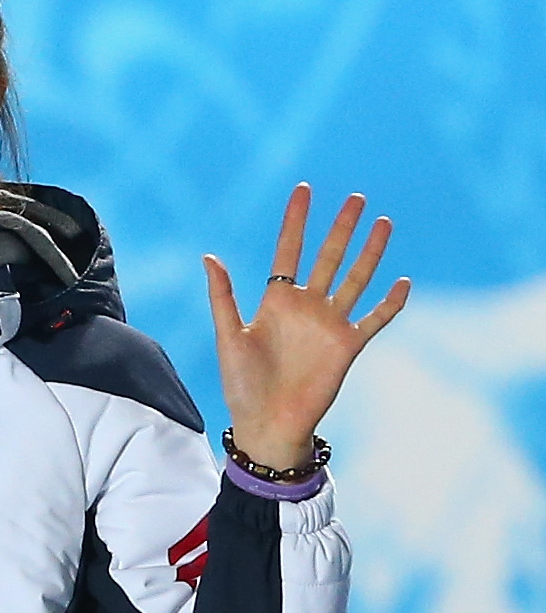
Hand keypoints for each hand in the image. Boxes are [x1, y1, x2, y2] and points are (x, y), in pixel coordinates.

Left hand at [205, 186, 409, 469]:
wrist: (267, 423)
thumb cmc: (241, 384)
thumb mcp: (228, 336)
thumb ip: (223, 297)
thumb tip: (209, 256)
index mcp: (275, 301)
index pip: (288, 251)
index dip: (296, 221)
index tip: (304, 190)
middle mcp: (307, 306)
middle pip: (328, 257)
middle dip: (341, 228)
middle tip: (356, 198)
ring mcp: (330, 324)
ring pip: (356, 278)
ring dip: (370, 252)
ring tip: (383, 222)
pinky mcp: (349, 345)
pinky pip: (375, 319)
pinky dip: (390, 302)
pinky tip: (403, 281)